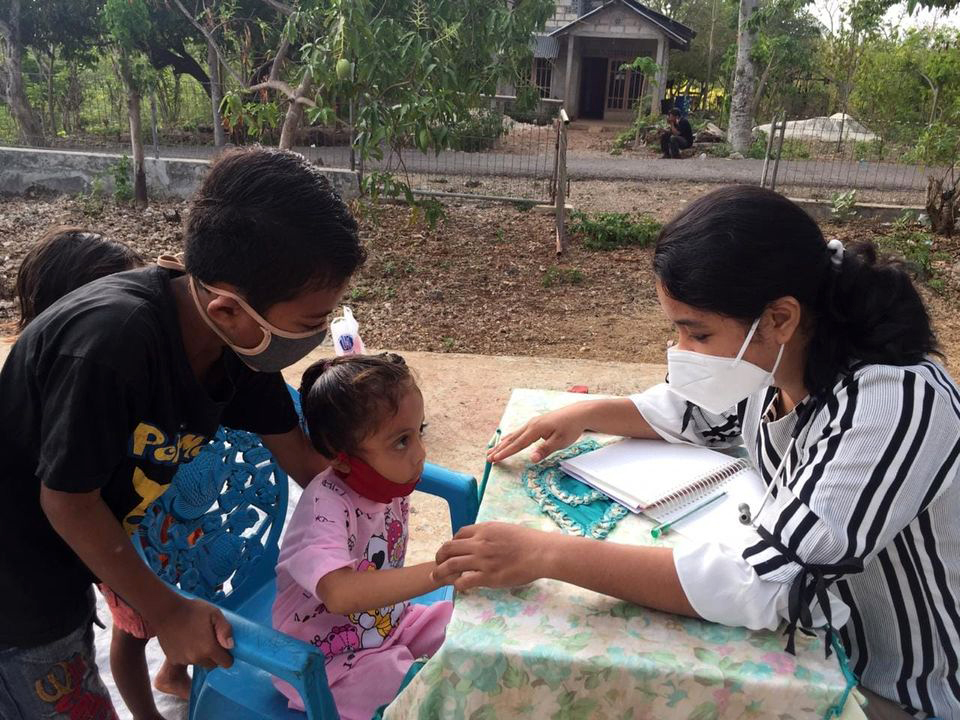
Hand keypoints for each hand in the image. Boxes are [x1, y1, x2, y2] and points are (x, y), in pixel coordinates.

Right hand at [154, 597, 233, 669]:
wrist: (166, 611)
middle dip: (214, 655)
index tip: (223, 646)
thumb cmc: (192, 610)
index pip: (226, 663)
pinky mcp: (173, 659)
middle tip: (210, 639)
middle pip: (212, 665)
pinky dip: (189, 654)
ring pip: (200, 663)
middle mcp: (197, 658)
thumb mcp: (214, 613)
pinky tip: (187, 640)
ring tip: (197, 638)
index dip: (227, 655)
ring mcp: (184, 660)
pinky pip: (186, 661)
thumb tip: (231, 645)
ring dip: (202, 655)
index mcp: (209, 648)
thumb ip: (226, 629)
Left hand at [431, 523, 551, 590]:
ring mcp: (482, 560)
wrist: (540, 552)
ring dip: (440, 571)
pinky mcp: (488, 577)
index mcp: (484, 530)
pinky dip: (457, 584)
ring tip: (434, 577)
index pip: (459, 534)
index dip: (452, 542)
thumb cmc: (528, 541)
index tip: (450, 550)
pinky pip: (465, 581)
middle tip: (436, 563)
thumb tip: (484, 539)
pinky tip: (458, 587)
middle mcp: (479, 543)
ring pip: (451, 565)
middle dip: (439, 556)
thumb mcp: (505, 529)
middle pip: (449, 548)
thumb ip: (491, 534)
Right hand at [487, 406, 587, 463]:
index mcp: (535, 429)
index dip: (505, 453)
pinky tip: (505, 440)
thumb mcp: (560, 442)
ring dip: (502, 444)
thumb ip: (545, 450)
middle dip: (499, 449)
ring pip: (514, 435)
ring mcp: (532, 423)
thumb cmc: (570, 428)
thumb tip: (532, 460)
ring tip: (491, 450)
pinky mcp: (535, 423)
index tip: (494, 460)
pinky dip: (510, 438)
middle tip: (488, 458)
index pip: (517, 444)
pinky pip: (519, 432)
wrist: (577, 414)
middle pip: (512, 439)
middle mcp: (530, 425)